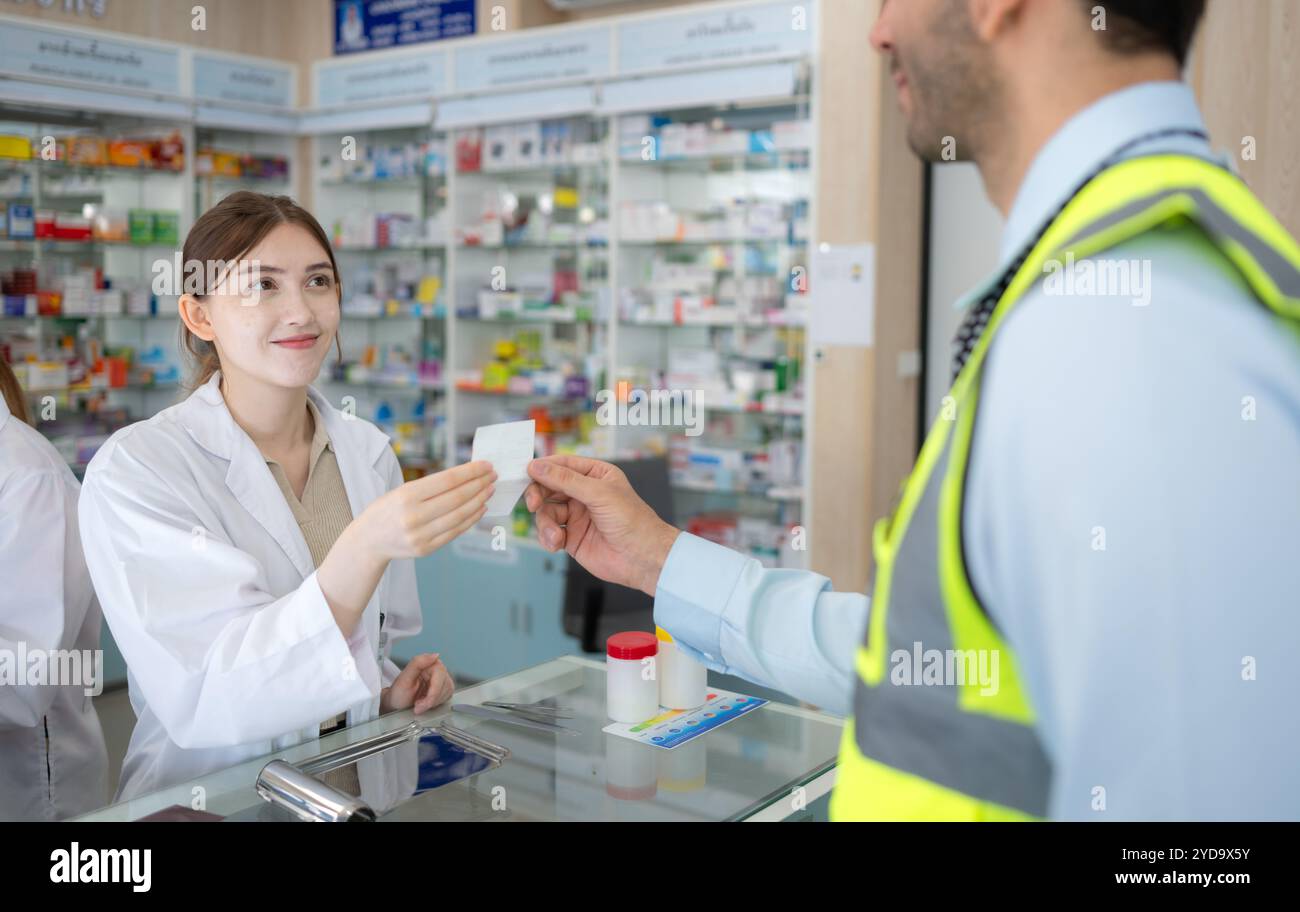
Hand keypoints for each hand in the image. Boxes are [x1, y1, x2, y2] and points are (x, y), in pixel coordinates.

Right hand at [360, 460, 495, 561]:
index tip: (486, 465)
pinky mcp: (426, 549)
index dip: (471, 472)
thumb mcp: (402, 491)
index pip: (448, 480)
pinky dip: (471, 519)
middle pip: (457, 497)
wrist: (368, 540)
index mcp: (406, 496)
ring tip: (490, 490)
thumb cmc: (387, 509)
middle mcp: (414, 516)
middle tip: (493, 475)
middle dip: (479, 484)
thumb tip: (467, 476)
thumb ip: (431, 486)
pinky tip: (480, 508)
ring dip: (479, 500)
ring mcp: (421, 535)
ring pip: (460, 515)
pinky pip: (456, 532)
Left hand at [381, 653, 454, 714]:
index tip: (421, 703)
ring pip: (446, 693)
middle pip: (444, 686)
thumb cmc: (399, 691)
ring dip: (432, 703)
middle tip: (417, 705)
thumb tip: (435, 655)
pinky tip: (426, 702)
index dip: (432, 693)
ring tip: (419, 703)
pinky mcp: (444, 689)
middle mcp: (438, 669)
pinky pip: (446, 697)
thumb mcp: (404, 678)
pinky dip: (435, 703)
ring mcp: (442, 679)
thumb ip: (418, 663)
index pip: (440, 676)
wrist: (397, 702)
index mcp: (430, 663)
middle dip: (430, 700)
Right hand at [524, 455, 679, 596]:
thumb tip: (537, 467)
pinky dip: (547, 538)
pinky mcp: (571, 537)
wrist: (642, 558)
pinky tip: (556, 544)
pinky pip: (549, 532)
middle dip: (539, 495)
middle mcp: (584, 493)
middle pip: (548, 487)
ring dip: (545, 523)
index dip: (543, 468)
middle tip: (534, 504)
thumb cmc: (632, 521)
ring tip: (554, 535)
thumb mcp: (598, 493)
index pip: (562, 465)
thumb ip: (566, 480)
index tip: (526, 473)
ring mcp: (576, 516)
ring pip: (546, 512)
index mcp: (595, 475)